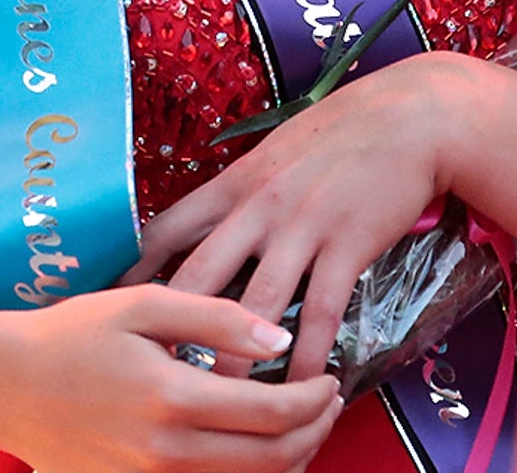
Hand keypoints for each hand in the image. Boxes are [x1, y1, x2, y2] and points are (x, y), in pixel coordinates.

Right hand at [0, 286, 340, 472]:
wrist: (4, 385)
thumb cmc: (72, 334)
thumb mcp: (144, 303)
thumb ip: (217, 317)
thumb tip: (280, 338)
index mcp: (172, 398)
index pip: (275, 414)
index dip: (317, 401)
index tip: (331, 382)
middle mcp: (165, 453)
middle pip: (272, 461)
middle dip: (314, 434)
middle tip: (327, 406)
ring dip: (288, 461)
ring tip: (300, 428)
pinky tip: (253, 451)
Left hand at [132, 52, 471, 381]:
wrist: (411, 116)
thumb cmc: (342, 131)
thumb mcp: (275, 150)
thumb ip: (240, 190)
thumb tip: (206, 226)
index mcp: (234, 183)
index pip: (165, 230)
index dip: (130, 272)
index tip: (105, 307)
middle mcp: (258, 207)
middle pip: (197, 276)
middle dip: (168, 328)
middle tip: (147, 372)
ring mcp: (302, 227)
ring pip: (254, 304)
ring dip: (234, 356)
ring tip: (216, 401)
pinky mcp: (346, 245)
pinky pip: (321, 312)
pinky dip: (307, 354)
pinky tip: (301, 387)